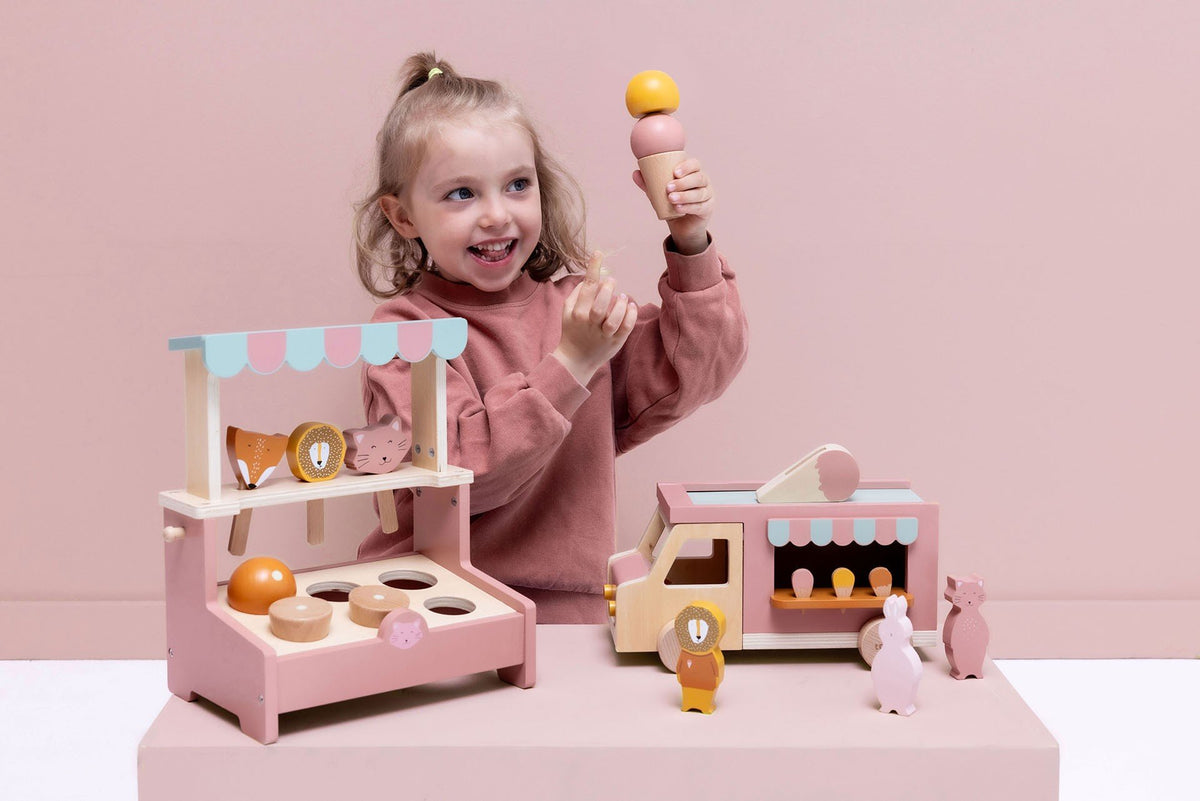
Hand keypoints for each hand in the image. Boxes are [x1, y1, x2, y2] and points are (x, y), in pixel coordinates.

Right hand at [552, 252, 637, 385]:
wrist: (575, 360)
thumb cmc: (572, 330)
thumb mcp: (567, 311)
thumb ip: (577, 293)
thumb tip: (592, 277)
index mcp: (577, 312)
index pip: (586, 286)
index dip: (593, 268)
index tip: (599, 253)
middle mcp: (589, 323)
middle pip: (601, 302)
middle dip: (608, 288)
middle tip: (612, 282)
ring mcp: (603, 334)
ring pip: (615, 317)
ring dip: (621, 303)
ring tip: (623, 297)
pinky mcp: (615, 341)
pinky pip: (626, 327)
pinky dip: (631, 315)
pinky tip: (631, 307)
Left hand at [633, 157, 713, 254]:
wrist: (682, 226)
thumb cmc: (672, 204)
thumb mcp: (659, 194)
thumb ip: (649, 184)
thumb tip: (635, 173)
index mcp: (693, 173)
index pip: (695, 164)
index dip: (687, 166)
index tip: (674, 172)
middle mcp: (703, 182)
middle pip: (699, 178)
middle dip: (684, 182)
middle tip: (668, 188)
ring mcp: (708, 195)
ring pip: (700, 193)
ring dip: (685, 195)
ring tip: (671, 199)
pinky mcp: (708, 208)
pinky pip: (700, 206)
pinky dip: (689, 207)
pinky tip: (679, 208)